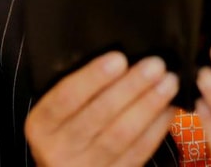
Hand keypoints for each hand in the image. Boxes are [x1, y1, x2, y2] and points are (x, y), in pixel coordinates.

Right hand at [24, 52, 178, 166]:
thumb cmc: (68, 125)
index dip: (92, 78)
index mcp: (41, 125)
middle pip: (97, 115)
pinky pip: (138, 152)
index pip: (65, 98)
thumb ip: (80, 87)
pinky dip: (157, 128)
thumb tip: (122, 57)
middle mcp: (59, 150)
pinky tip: (169, 107)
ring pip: (121, 135)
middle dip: (130, 87)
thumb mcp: (60, 108)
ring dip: (149, 105)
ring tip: (169, 82)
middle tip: (155, 65)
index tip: (119, 58)